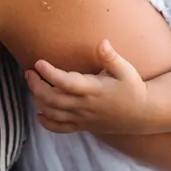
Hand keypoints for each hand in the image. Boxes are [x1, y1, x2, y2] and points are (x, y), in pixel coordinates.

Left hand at [25, 40, 148, 134]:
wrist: (141, 114)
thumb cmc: (132, 88)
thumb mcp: (126, 70)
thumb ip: (111, 57)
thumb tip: (102, 42)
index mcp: (94, 89)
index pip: (66, 82)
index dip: (49, 73)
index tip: (38, 62)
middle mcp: (85, 106)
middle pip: (53, 99)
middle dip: (36, 86)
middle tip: (28, 73)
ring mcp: (83, 118)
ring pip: (53, 113)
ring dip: (38, 100)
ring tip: (32, 86)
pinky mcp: (83, 126)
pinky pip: (61, 128)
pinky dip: (47, 123)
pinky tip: (39, 114)